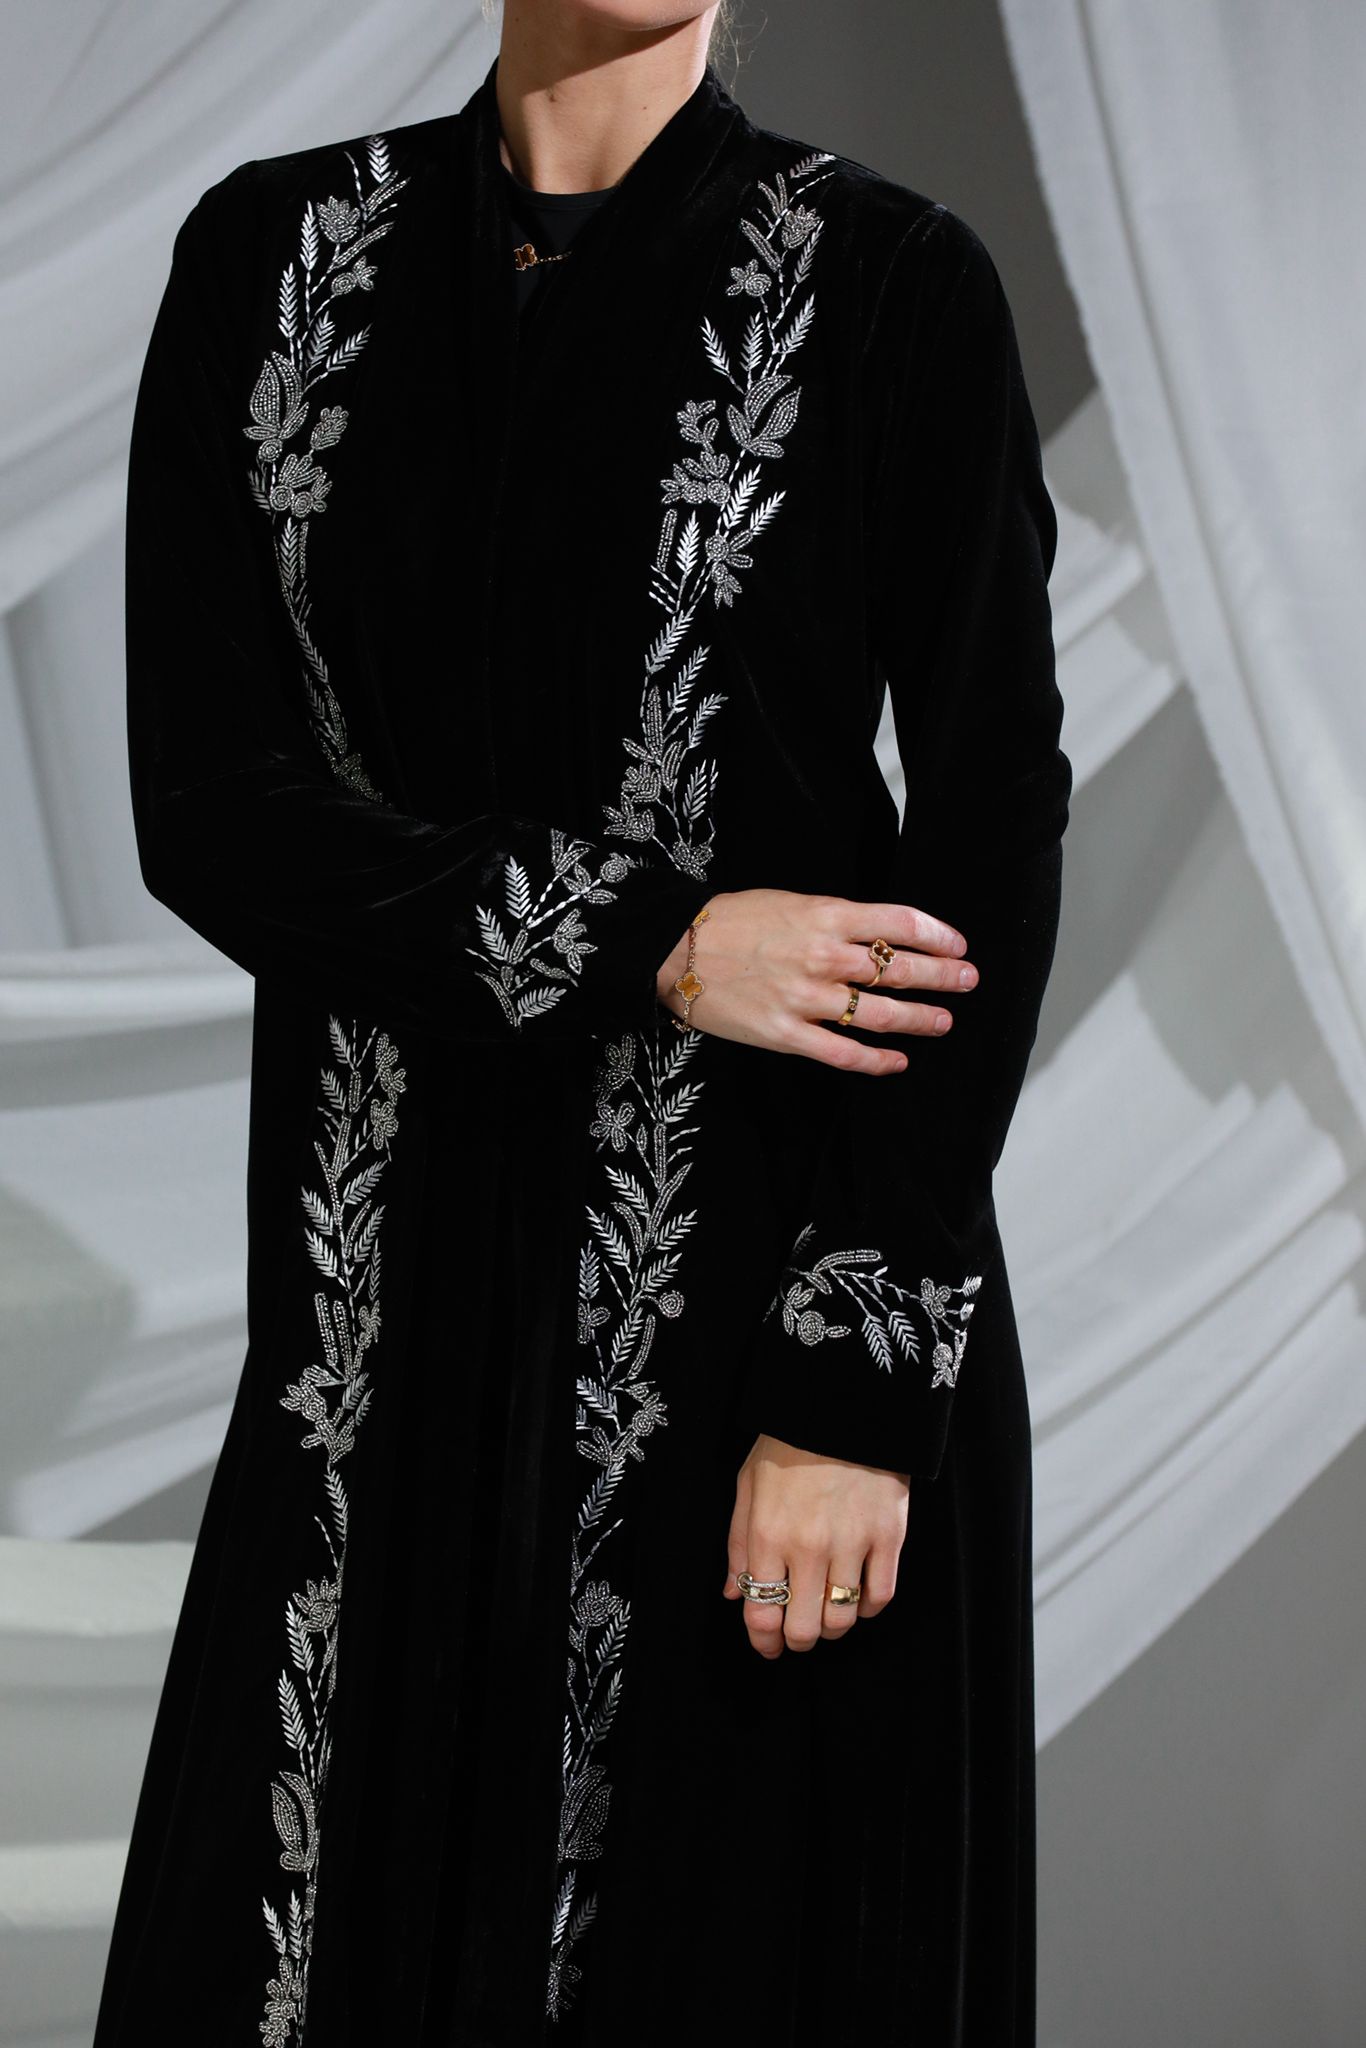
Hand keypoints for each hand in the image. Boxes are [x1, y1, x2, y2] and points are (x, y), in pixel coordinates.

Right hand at [655, 888, 977, 1075]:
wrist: (676, 951)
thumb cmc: (732, 921)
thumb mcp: (791, 902)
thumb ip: (836, 918)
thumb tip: (879, 934)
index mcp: (826, 915)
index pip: (900, 923)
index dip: (938, 935)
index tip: (958, 945)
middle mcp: (825, 956)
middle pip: (901, 968)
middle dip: (943, 976)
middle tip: (969, 981)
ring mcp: (808, 998)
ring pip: (881, 1014)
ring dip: (920, 1019)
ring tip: (943, 1021)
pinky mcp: (788, 1034)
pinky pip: (845, 1054)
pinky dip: (879, 1061)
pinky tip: (899, 1061)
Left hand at [722, 1434, 907, 1658]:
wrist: (842, 1404)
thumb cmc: (787, 1443)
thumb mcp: (747, 1486)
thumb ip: (737, 1544)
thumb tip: (732, 1594)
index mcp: (767, 1535)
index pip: (761, 1615)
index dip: (763, 1642)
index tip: (768, 1645)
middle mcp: (808, 1547)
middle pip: (804, 1629)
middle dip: (797, 1640)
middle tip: (798, 1631)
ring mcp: (852, 1544)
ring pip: (843, 1620)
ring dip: (832, 1627)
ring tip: (828, 1611)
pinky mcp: (889, 1537)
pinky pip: (880, 1597)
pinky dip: (867, 1608)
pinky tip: (857, 1595)